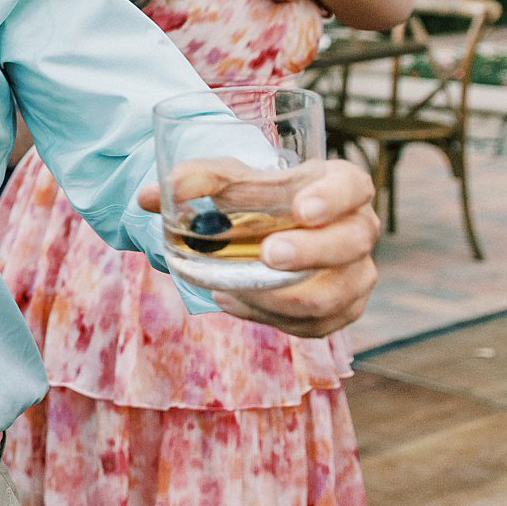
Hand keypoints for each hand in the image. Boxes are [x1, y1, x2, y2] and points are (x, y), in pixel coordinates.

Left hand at [139, 158, 379, 337]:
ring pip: (335, 295)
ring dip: (282, 297)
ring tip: (233, 286)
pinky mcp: (343, 309)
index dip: (334, 198)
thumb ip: (193, 180)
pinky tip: (235, 301)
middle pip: (351, 243)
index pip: (354, 186)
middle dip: (311, 252)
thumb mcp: (225, 180)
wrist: (266, 227)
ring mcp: (355, 273)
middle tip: (268, 254)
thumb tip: (148, 197)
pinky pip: (315, 325)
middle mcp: (358, 228)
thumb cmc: (253, 196)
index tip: (301, 208)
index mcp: (340, 185)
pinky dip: (271, 318)